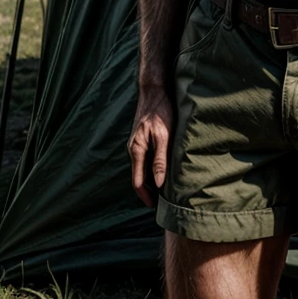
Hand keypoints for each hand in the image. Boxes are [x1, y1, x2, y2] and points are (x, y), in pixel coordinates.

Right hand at [127, 90, 172, 207]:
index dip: (145, 197)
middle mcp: (133, 149)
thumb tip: (158, 183)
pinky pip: (144, 158)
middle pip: (138, 177)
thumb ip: (160, 159)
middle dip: (148, 191)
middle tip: (162, 203)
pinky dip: (151, 168)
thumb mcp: (164, 135)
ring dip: (150, 180)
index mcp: (136, 150)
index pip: (137, 181)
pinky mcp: (142, 137)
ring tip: (164, 190)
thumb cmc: (160, 111)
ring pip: (141, 168)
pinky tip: (162, 170)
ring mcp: (136, 143)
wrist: (154, 90)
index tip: (155, 208)